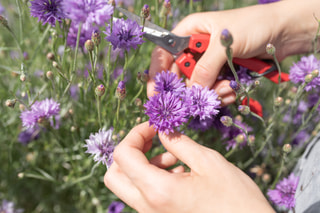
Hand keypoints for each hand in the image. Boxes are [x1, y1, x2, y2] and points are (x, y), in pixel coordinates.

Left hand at [104, 122, 274, 212]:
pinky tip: (180, 171)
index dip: (135, 133)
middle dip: (130, 151)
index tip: (155, 125)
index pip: (122, 155)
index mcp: (157, 191)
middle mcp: (148, 207)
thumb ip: (178, 143)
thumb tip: (161, 131)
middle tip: (153, 139)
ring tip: (176, 156)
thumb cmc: (236, 200)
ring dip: (144, 164)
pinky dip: (153, 177)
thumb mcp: (208, 163)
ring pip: (129, 185)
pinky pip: (144, 195)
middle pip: (114, 175)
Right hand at [147, 0, 319, 104]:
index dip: (157, 74)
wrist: (284, 32)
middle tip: (205, 95)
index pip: (163, 54)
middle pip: (180, 75)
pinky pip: (212, 90)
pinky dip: (221, 94)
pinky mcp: (221, 73)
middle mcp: (195, 48)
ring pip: (198, 86)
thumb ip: (206, 67)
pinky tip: (233, 89)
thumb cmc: (254, 26)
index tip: (156, 95)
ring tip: (229, 87)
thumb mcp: (226, 44)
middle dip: (193, 88)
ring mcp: (209, 62)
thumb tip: (192, 91)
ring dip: (212, 92)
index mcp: (189, 32)